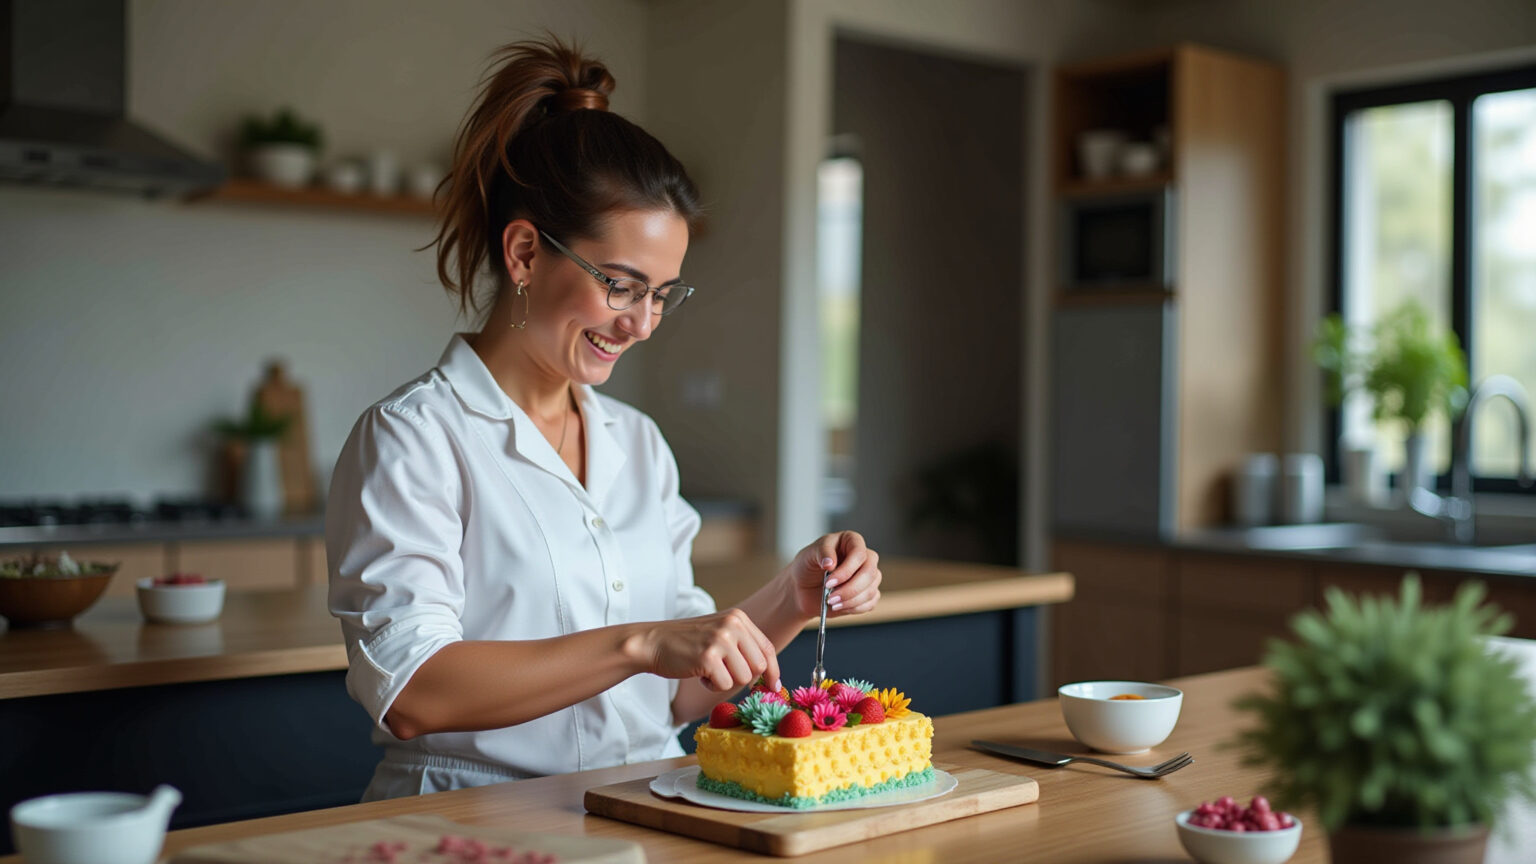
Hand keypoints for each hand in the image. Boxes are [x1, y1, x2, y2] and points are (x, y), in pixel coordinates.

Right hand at [639, 609, 780, 691]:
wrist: (652, 642)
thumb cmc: (686, 642)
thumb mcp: (719, 633)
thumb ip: (743, 647)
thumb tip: (769, 677)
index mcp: (738, 618)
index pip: (767, 647)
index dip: (774, 670)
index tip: (774, 686)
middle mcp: (733, 625)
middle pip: (759, 666)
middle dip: (744, 677)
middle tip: (723, 673)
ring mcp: (721, 640)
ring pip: (744, 678)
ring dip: (726, 681)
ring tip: (708, 669)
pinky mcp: (708, 657)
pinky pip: (725, 685)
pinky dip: (712, 686)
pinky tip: (699, 673)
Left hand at [785, 531, 881, 620]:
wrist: (803, 587)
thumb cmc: (808, 566)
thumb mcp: (809, 554)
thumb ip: (821, 553)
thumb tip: (831, 562)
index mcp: (852, 541)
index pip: (859, 554)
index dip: (846, 569)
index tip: (829, 582)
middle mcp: (864, 558)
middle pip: (870, 573)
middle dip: (850, 588)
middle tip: (830, 597)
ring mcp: (868, 576)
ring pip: (870, 590)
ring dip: (850, 600)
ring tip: (831, 602)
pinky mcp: (868, 593)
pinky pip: (870, 603)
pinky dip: (854, 608)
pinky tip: (838, 606)